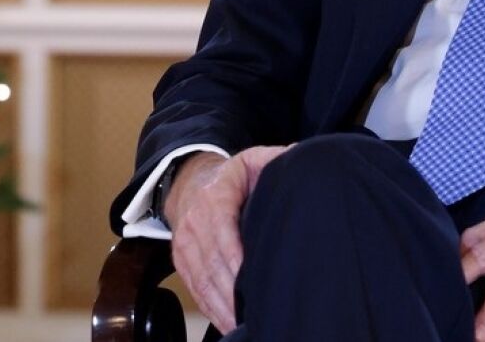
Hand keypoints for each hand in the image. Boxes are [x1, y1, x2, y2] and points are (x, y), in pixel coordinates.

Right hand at [166, 145, 292, 333]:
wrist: (190, 182)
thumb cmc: (233, 176)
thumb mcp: (254, 159)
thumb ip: (279, 160)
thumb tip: (304, 160)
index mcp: (215, 195)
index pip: (222, 226)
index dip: (234, 254)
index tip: (249, 278)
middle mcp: (194, 221)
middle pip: (212, 261)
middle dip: (232, 292)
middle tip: (256, 313)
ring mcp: (184, 242)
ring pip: (202, 279)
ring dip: (222, 306)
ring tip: (244, 325)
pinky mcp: (181, 260)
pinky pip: (194, 288)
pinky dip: (211, 309)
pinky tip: (229, 324)